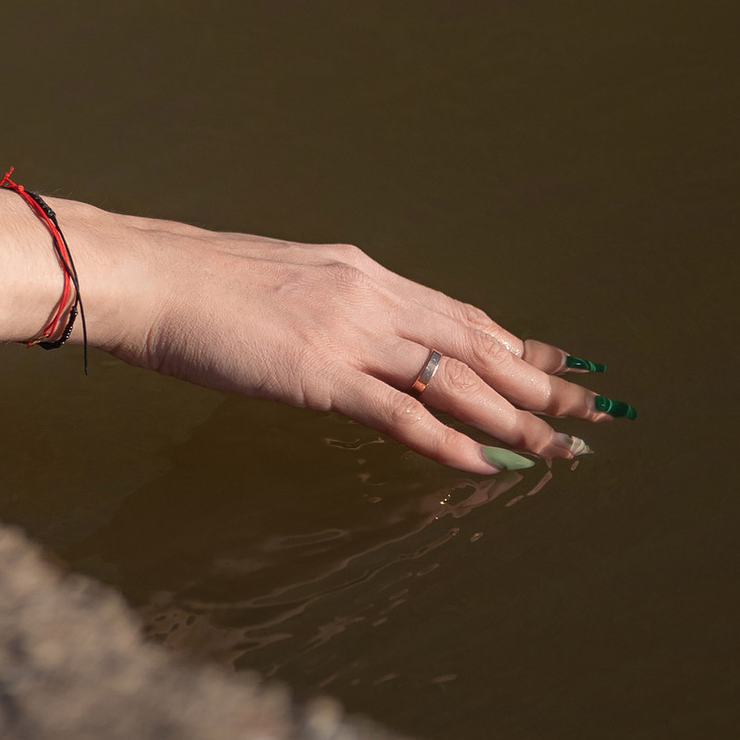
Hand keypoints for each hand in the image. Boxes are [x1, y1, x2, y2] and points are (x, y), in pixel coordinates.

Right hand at [0, 177, 607, 474]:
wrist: (144, 276)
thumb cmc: (193, 285)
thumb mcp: (276, 286)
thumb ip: (324, 309)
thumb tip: (350, 340)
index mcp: (358, 273)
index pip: (456, 311)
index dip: (516, 341)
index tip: (561, 363)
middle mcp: (368, 296)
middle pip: (475, 343)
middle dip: (540, 381)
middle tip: (595, 412)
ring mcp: (347, 334)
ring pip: (454, 379)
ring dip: (515, 417)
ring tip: (564, 448)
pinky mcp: (320, 374)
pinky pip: (402, 415)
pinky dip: (451, 441)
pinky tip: (488, 465)